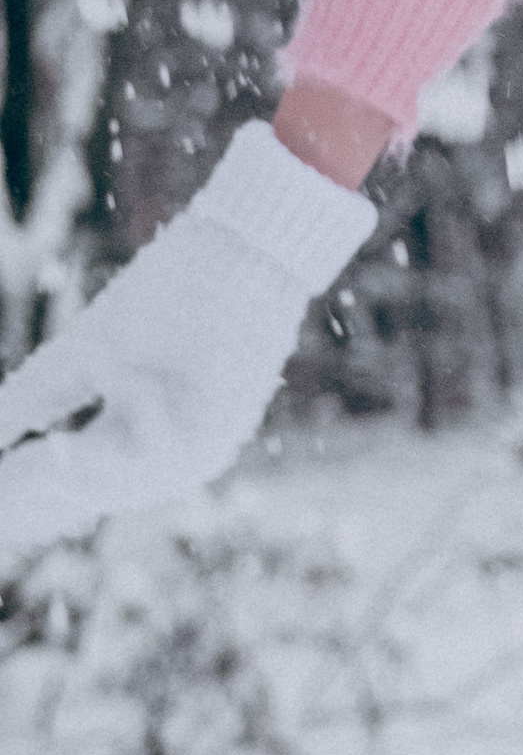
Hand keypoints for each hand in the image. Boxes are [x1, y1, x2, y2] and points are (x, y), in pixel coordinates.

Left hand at [0, 127, 376, 547]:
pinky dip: (104, 471)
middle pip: (80, 494)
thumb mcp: (89, 345)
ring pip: (115, 487)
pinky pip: (148, 467)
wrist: (265, 254)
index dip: (5, 483)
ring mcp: (203, 455)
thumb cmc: (173, 289)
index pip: (48, 477)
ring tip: (15, 500)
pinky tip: (73, 466)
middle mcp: (179, 466)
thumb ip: (30, 400)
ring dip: (62, 493)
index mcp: (146, 444)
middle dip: (26, 499)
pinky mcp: (216, 436)